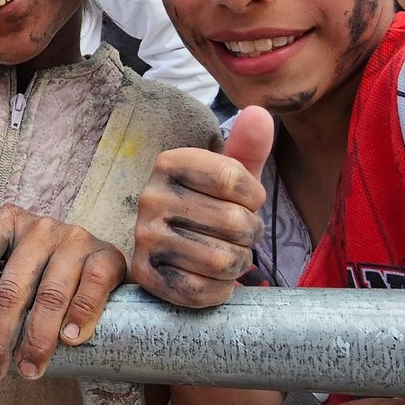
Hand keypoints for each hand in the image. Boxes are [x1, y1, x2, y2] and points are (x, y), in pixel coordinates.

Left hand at [0, 204, 125, 379]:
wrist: (99, 262)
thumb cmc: (42, 267)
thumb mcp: (7, 259)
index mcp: (8, 223)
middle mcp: (41, 228)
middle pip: (13, 287)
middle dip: (1, 334)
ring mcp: (75, 240)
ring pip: (51, 295)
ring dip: (39, 338)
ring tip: (31, 368)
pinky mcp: (107, 255)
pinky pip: (93, 286)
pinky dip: (82, 316)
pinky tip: (72, 339)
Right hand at [131, 106, 271, 307]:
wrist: (170, 249)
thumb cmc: (210, 206)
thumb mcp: (230, 175)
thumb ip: (248, 147)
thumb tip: (260, 113)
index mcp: (170, 162)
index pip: (236, 178)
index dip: (254, 197)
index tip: (245, 202)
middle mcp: (150, 196)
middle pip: (234, 222)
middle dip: (250, 235)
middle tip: (239, 236)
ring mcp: (144, 237)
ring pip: (222, 260)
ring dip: (238, 264)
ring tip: (227, 255)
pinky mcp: (144, 275)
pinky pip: (200, 291)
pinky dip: (219, 290)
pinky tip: (213, 279)